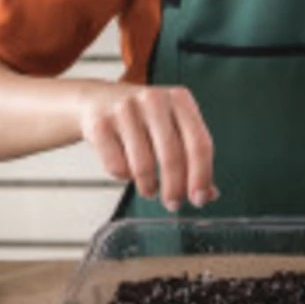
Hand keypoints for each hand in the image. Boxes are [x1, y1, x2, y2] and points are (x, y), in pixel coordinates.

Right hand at [81, 84, 216, 211]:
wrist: (96, 99)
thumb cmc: (142, 117)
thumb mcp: (171, 127)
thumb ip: (192, 157)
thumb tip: (208, 194)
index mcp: (180, 99)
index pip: (200, 143)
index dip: (201, 176)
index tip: (199, 199)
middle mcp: (154, 100)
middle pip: (172, 156)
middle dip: (174, 189)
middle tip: (173, 204)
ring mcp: (125, 110)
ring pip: (143, 166)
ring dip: (149, 187)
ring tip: (149, 189)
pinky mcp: (100, 124)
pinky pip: (118, 167)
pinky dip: (125, 177)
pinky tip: (127, 168)